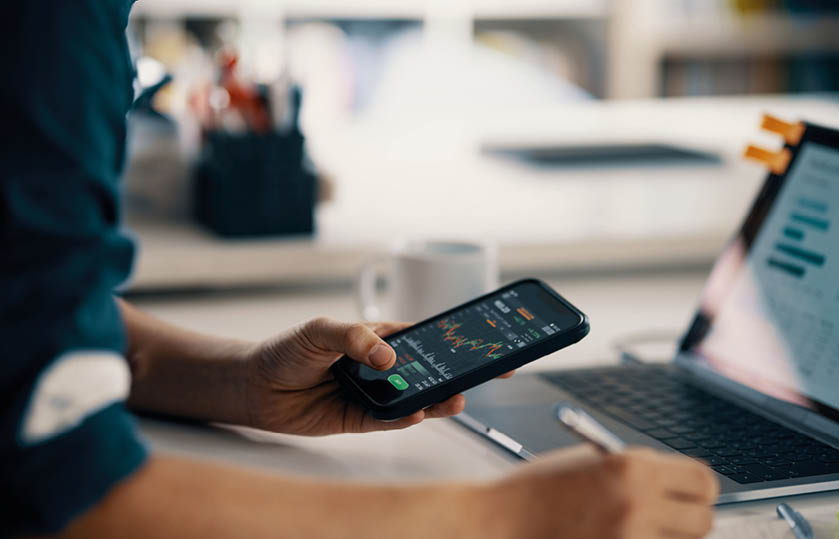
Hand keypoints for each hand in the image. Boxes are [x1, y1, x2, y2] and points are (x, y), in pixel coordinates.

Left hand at [245, 317, 491, 434]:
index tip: (483, 344)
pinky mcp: (360, 419)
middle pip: (427, 372)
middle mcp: (381, 368)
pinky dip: (404, 418)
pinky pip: (388, 420)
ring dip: (436, 400)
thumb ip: (355, 339)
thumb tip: (388, 356)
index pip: (425, 339)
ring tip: (454, 399)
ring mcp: (373, 394)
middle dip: (456, 374)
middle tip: (483, 375)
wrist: (257, 386)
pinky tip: (417, 413)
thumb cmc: (288, 350)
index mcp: (379, 339)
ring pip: (414, 399)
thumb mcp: (321, 330)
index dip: (454, 341)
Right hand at [487, 445, 717, 538]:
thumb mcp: (589, 463)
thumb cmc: (538, 488)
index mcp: (632, 467)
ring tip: (628, 526)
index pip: (703, 482)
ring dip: (663, 537)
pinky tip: (613, 536)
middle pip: (703, 521)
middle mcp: (638, 503)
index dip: (698, 488)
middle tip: (668, 516)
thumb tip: (676, 487)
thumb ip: (635, 472)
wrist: (502, 520)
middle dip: (689, 518)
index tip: (689, 493)